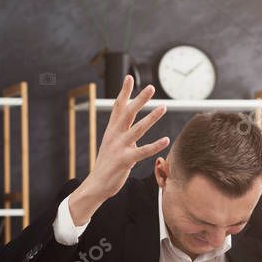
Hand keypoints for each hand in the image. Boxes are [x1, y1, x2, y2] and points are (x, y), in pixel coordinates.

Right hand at [69, 76, 168, 224]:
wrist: (96, 184)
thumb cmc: (107, 163)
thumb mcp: (112, 142)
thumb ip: (121, 130)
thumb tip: (131, 120)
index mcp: (111, 130)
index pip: (118, 107)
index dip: (124, 92)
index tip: (129, 77)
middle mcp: (114, 136)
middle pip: (128, 113)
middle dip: (139, 99)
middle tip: (151, 87)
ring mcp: (119, 147)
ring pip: (137, 129)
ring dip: (151, 118)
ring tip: (163, 107)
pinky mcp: (125, 160)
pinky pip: (142, 151)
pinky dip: (155, 145)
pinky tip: (166, 140)